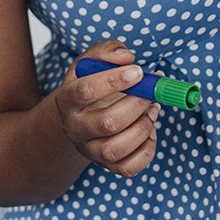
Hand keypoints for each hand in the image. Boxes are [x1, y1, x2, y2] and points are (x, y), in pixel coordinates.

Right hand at [52, 40, 160, 178]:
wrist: (83, 115)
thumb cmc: (92, 83)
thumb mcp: (93, 61)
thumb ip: (108, 51)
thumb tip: (127, 58)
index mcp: (67, 99)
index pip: (86, 91)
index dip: (115, 80)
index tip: (138, 71)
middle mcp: (74, 128)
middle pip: (107, 122)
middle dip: (137, 104)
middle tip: (151, 92)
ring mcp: (89, 150)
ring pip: (116, 150)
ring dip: (143, 127)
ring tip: (152, 109)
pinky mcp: (107, 166)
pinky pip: (128, 168)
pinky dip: (147, 150)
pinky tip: (149, 130)